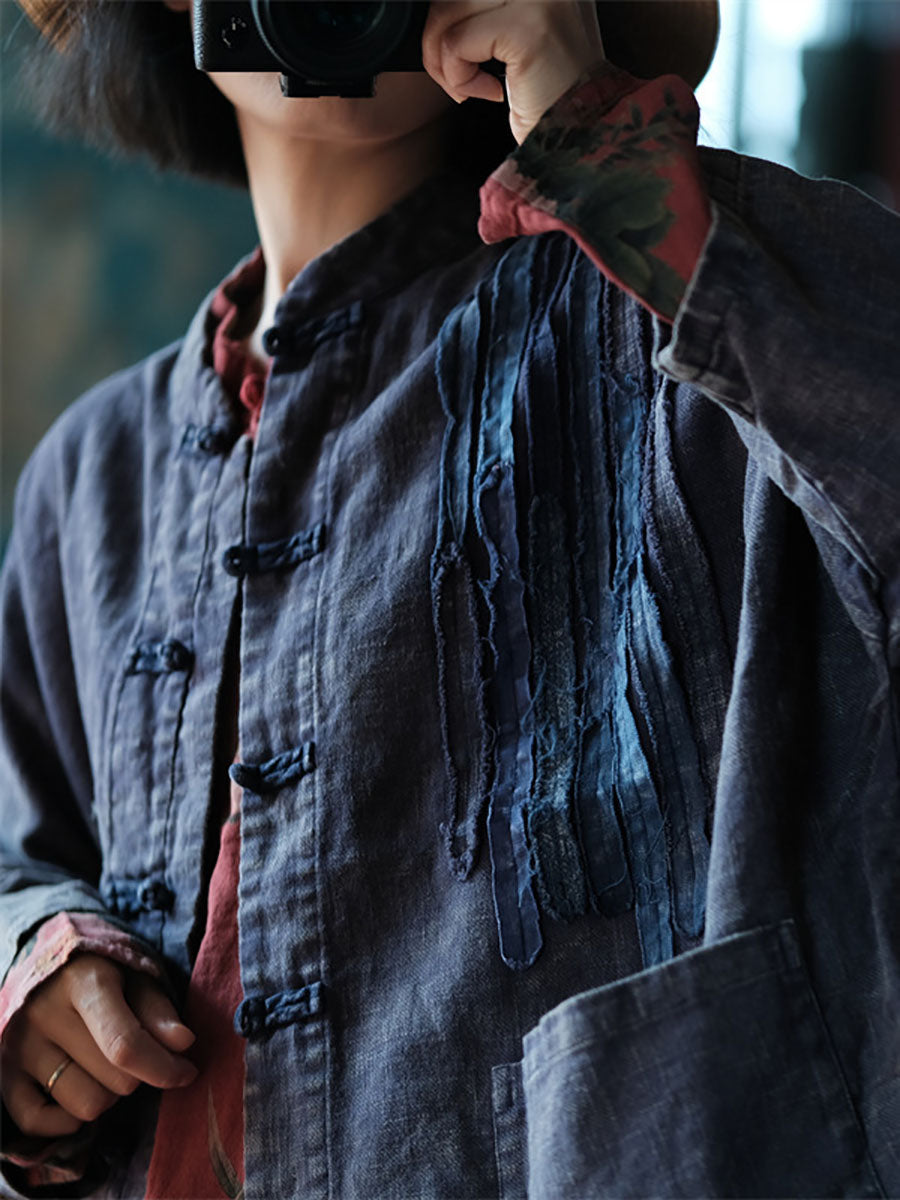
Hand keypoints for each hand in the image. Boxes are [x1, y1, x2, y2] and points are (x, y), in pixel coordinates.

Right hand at [0, 954, 196, 1138]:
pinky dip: (69, 1118)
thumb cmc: (103, 975)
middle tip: (133, 1053)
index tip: (187, 1072)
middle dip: (137, 1074)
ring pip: (86, 1106)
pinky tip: (81, 1088)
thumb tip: (183, 1044)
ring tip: (104, 1066)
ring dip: (107, 1095)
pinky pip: (40, 1123)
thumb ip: (160, 1011)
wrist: (49, 969)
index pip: (125, 1044)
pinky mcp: (4, 1075)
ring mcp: (19, 1048)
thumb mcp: (137, 978)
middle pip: (115, 1081)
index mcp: (82, 984)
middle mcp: (44, 1016)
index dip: (164, 1068)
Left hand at [421, 0, 605, 144]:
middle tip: (459, 77)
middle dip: (437, 37)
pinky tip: (490, 93)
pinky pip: (457, 42)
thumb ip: (486, 11)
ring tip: (474, 86)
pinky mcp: (527, 28)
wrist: (583, 138)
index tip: (460, 53)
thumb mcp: (516, 35)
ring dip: (445, 60)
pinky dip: (459, 77)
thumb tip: (439, 8)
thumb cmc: (551, 95)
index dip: (450, 16)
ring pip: (449, 11)